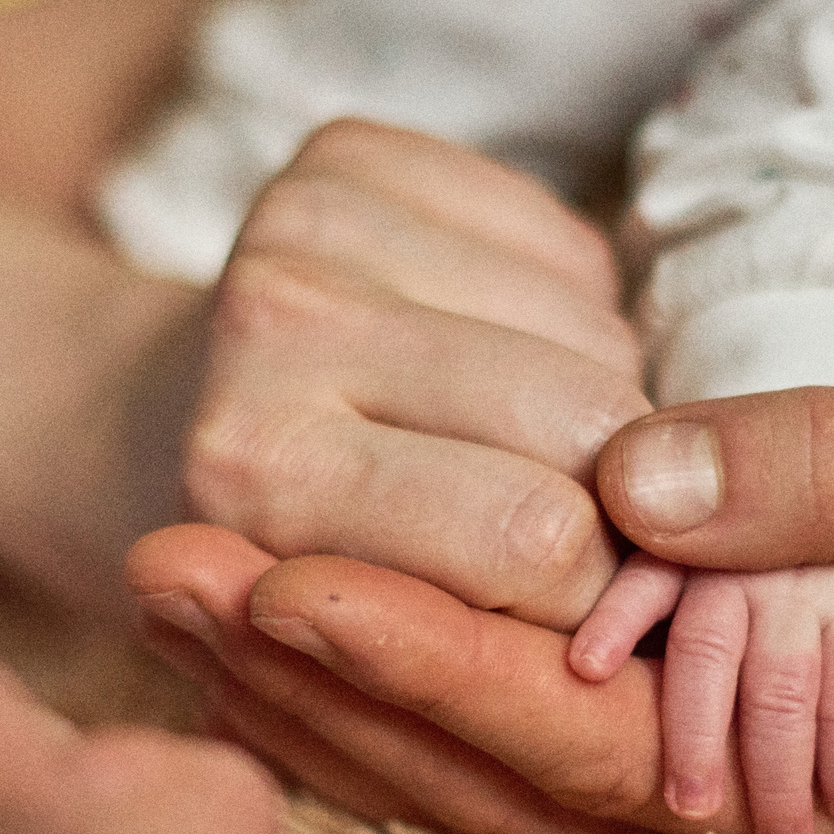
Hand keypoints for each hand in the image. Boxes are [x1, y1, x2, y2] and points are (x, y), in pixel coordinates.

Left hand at [129, 348, 833, 833]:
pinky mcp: (672, 684)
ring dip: (311, 674)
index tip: (282, 578)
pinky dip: (372, 649)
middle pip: (496, 776)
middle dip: (322, 677)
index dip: (437, 672)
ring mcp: (707, 747)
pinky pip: (491, 698)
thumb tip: (630, 486)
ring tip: (166, 577)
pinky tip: (260, 588)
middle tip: (161, 568)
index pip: (600, 754)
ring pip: (470, 754)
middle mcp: (760, 793)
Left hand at [183, 119, 651, 628]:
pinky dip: (564, 313)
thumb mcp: (369, 680)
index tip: (589, 623)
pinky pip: (567, 241)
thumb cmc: (277, 578)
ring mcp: (302, 221)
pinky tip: (492, 355)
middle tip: (568, 531)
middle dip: (616, 492)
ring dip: (595, 400)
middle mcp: (271, 325)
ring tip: (509, 447)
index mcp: (262, 476)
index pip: (543, 535)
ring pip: (596, 325)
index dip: (600, 593)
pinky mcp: (345, 152)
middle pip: (588, 414)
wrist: (146, 434)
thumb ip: (496, 655)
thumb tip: (687, 634)